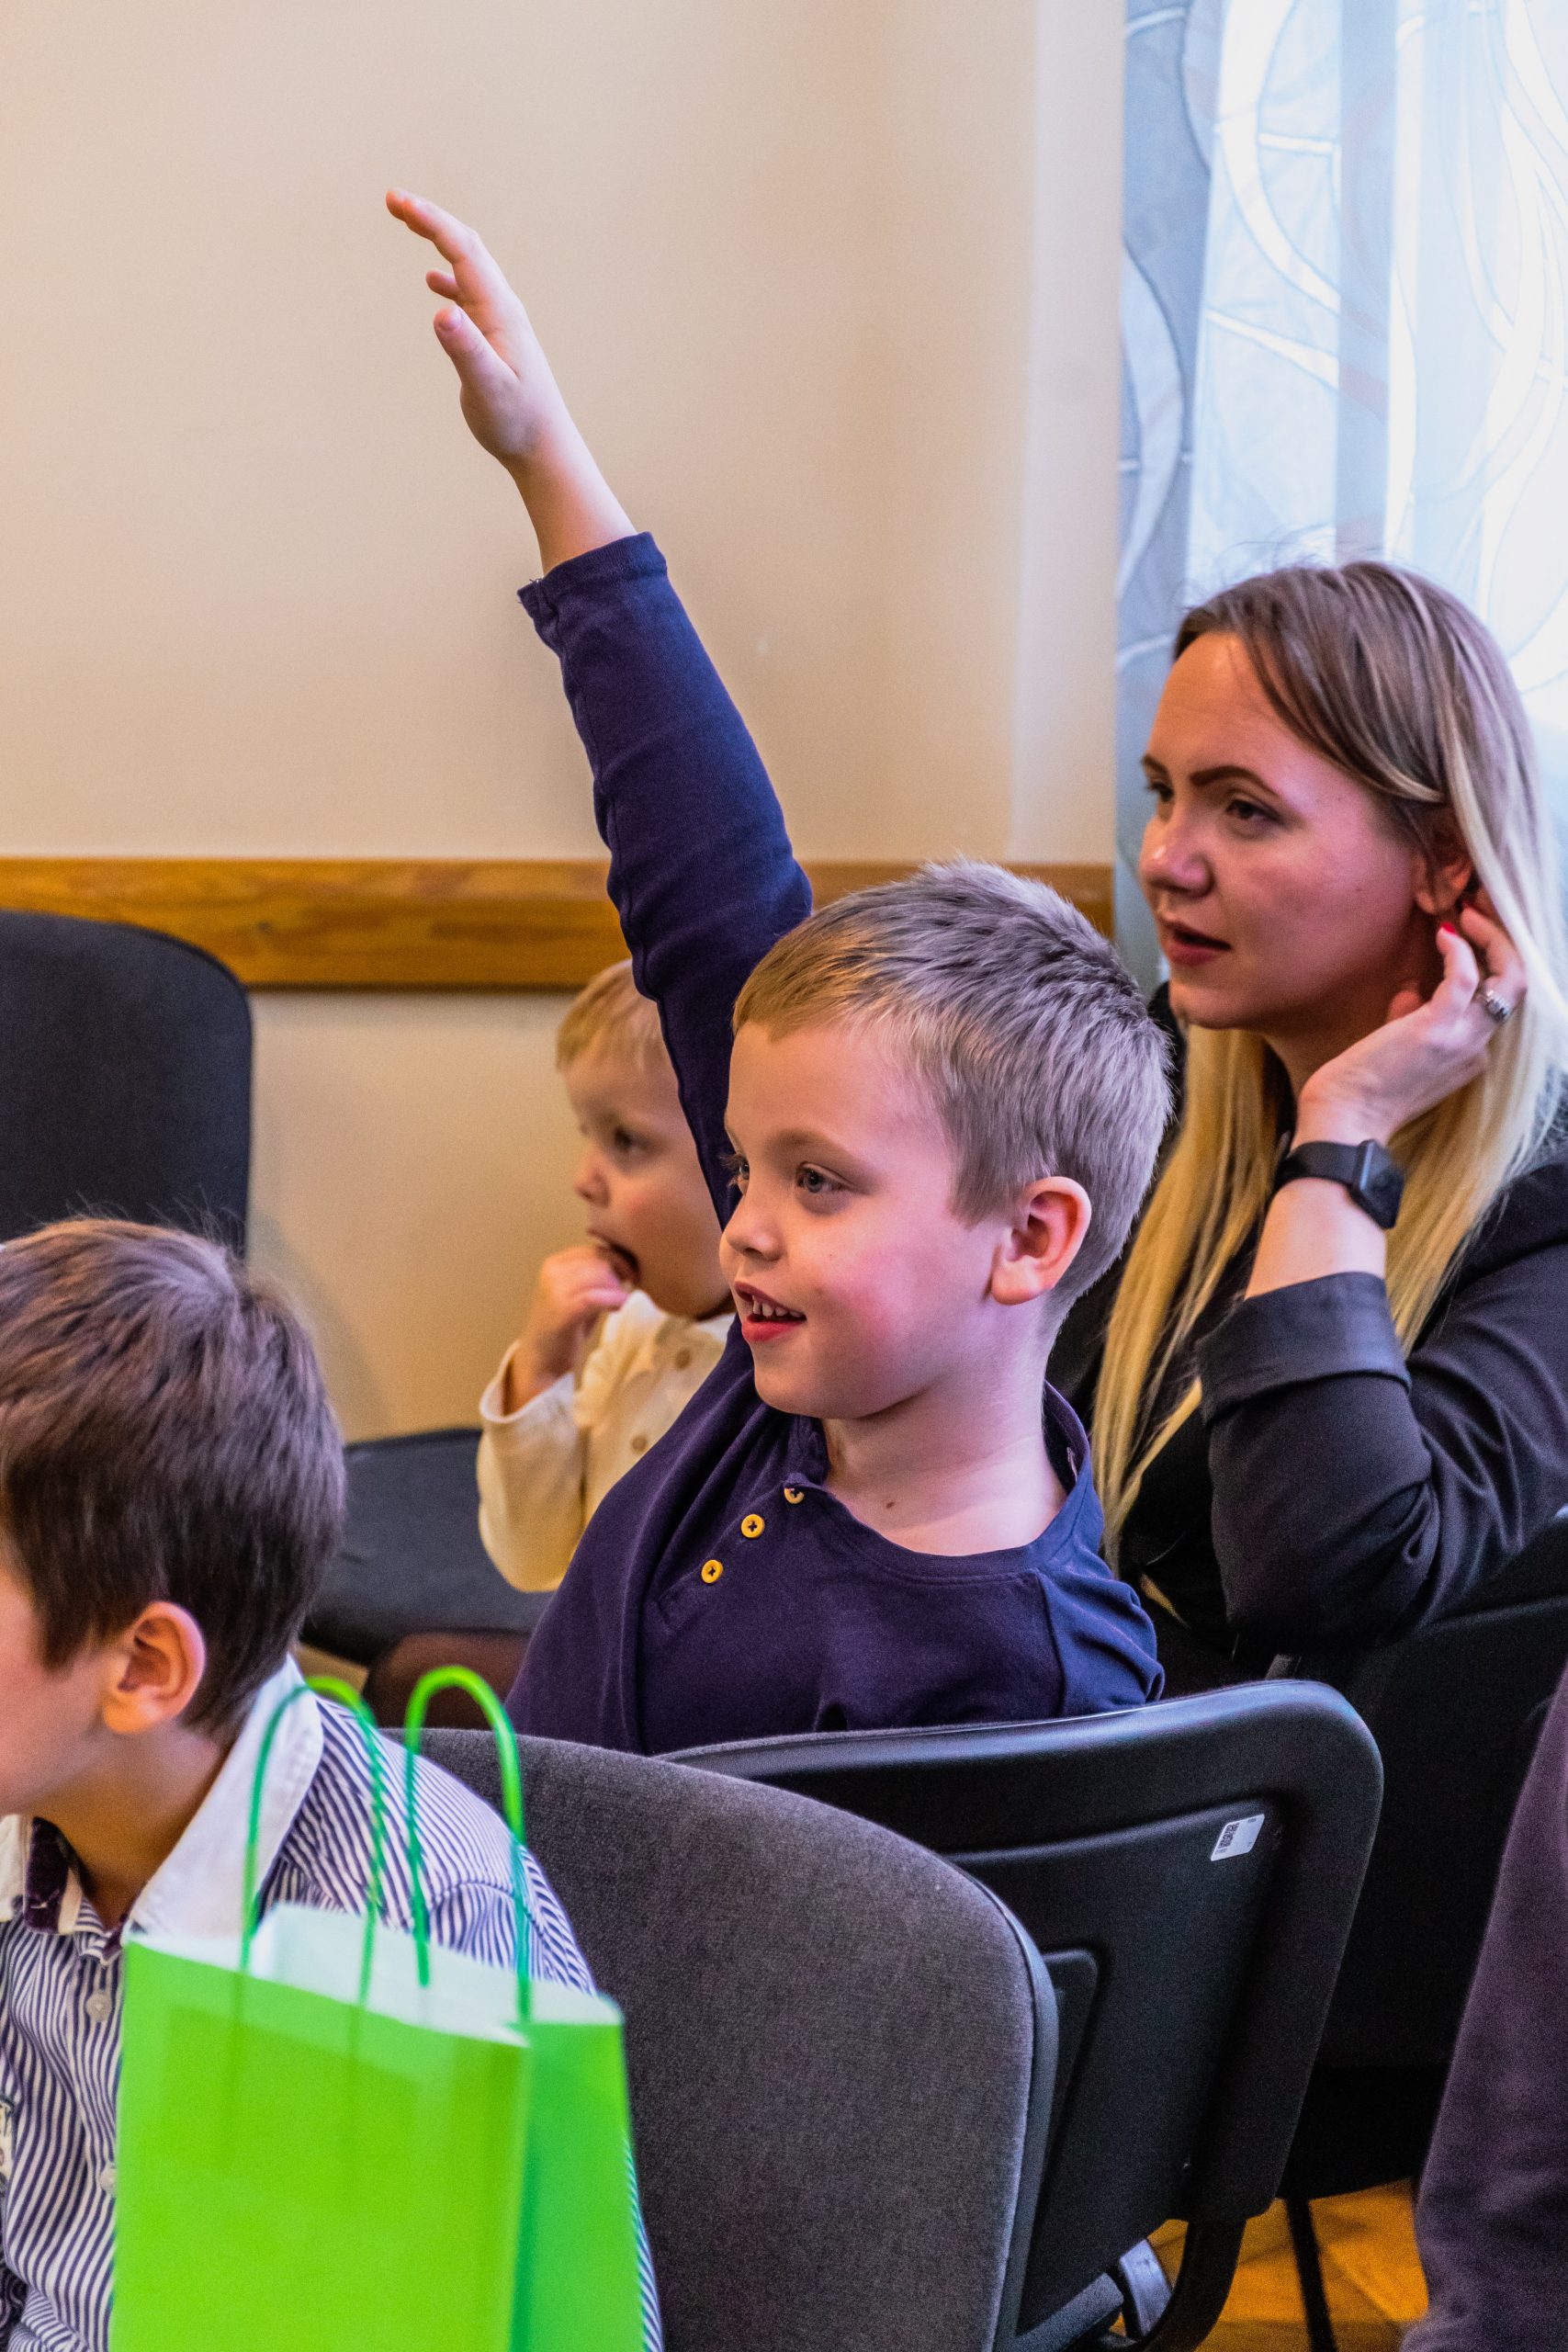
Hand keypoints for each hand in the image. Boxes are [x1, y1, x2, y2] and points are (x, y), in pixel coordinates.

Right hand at [386, 188, 633, 567]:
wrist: (544, 447)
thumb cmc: (516, 421)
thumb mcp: (487, 387)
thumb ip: (466, 349)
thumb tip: (442, 311)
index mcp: (499, 310)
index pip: (462, 249)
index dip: (429, 220)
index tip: (395, 200)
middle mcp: (503, 308)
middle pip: (467, 247)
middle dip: (431, 219)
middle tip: (393, 200)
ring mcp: (501, 323)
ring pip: (469, 267)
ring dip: (439, 241)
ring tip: (408, 223)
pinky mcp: (497, 340)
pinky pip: (471, 295)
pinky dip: (449, 278)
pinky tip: (434, 284)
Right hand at [507, 1245, 632, 1405]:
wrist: (541, 1359)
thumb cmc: (566, 1326)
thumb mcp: (580, 1293)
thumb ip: (597, 1275)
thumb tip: (627, 1260)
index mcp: (555, 1263)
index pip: (595, 1250)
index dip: (620, 1259)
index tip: (633, 1274)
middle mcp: (552, 1272)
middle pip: (601, 1260)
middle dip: (622, 1273)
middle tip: (630, 1288)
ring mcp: (555, 1291)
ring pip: (601, 1276)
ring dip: (618, 1289)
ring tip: (619, 1303)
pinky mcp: (563, 1311)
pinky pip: (596, 1297)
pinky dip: (614, 1300)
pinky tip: (617, 1309)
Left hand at [1294, 902, 1525, 1147]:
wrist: (1344, 1120)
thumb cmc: (1360, 1088)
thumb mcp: (1396, 1049)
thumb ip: (1408, 1018)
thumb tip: (1411, 989)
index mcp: (1469, 1056)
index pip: (1496, 1003)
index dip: (1490, 963)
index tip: (1468, 934)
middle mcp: (1476, 1048)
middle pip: (1516, 987)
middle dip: (1503, 944)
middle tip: (1477, 913)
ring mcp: (1461, 1040)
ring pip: (1508, 980)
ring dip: (1492, 938)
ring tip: (1466, 913)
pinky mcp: (1435, 1030)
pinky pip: (1465, 978)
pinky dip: (1459, 951)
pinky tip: (1443, 934)